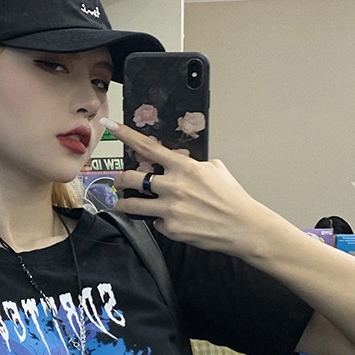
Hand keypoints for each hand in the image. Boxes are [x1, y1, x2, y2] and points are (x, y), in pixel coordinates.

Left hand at [100, 117, 278, 256]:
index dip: (126, 135)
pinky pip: (155, 222)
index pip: (148, 147)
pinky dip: (159, 221)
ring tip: (122, 204)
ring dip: (124, 204)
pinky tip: (170, 221)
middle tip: (119, 182)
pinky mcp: (170, 228)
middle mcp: (173, 186)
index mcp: (183, 167)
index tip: (111, 126)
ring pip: (132, 205)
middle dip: (120, 180)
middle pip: (130, 179)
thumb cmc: (231, 198)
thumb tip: (178, 161)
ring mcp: (170, 209)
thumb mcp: (215, 170)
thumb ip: (192, 164)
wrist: (242, 226)